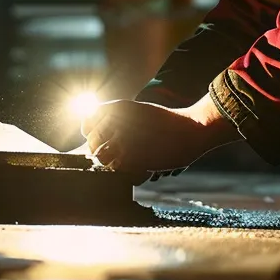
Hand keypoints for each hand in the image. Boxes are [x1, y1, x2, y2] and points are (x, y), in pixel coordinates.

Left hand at [81, 96, 238, 172]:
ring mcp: (125, 140)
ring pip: (102, 158)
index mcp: (119, 107)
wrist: (192, 129)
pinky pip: (117, 170)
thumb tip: (97, 129)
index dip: (90, 133)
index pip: (87, 122)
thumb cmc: (167, 122)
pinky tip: (135, 167)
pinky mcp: (134, 158)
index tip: (99, 139)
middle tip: (113, 155)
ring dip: (110, 162)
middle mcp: (118, 122)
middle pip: (93, 143)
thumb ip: (119, 117)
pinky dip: (123, 171)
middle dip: (100, 151)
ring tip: (124, 162)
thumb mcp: (140, 109)